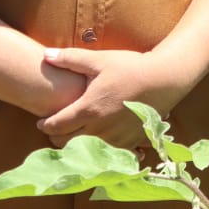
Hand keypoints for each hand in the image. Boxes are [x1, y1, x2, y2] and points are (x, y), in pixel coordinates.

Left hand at [35, 48, 185, 151]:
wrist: (166, 79)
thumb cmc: (131, 67)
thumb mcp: (100, 60)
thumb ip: (70, 59)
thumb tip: (44, 55)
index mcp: (88, 109)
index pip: (55, 126)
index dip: (44, 124)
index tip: (42, 120)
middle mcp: (99, 129)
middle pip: (65, 143)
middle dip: (56, 136)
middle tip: (57, 127)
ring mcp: (115, 139)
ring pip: (84, 152)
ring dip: (75, 145)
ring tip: (75, 133)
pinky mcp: (129, 143)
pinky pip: (107, 154)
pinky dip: (99, 151)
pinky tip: (98, 141)